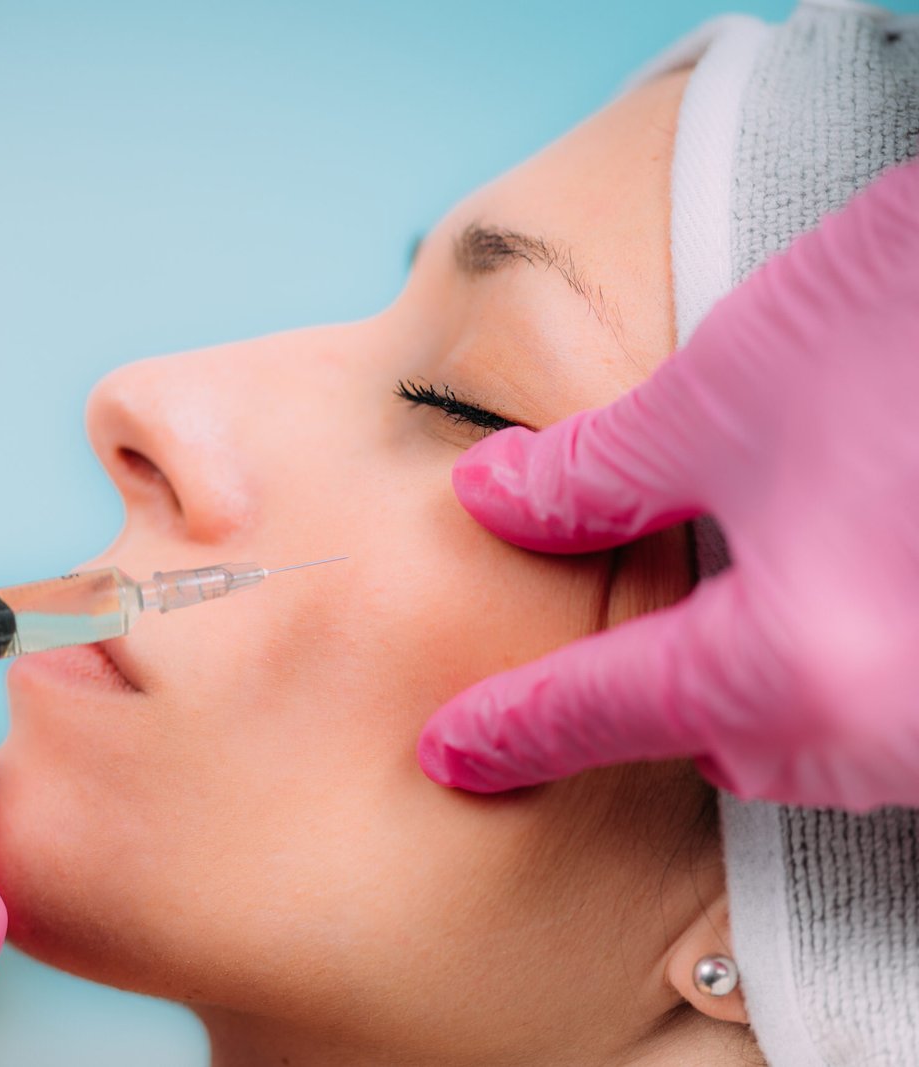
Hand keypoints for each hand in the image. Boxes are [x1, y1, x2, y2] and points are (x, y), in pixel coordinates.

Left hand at [417, 157, 918, 810]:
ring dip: (773, 685)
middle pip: (734, 742)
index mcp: (800, 664)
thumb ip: (595, 476)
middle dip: (665, 700)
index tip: (453, 755)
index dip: (514, 726)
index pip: (607, 709)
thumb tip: (496, 503)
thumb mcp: (725, 395)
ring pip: (832, 738)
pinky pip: (904, 711)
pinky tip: (854, 590)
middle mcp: (902, 725)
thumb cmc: (916, 323)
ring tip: (752, 601)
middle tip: (609, 657)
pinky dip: (857, 670)